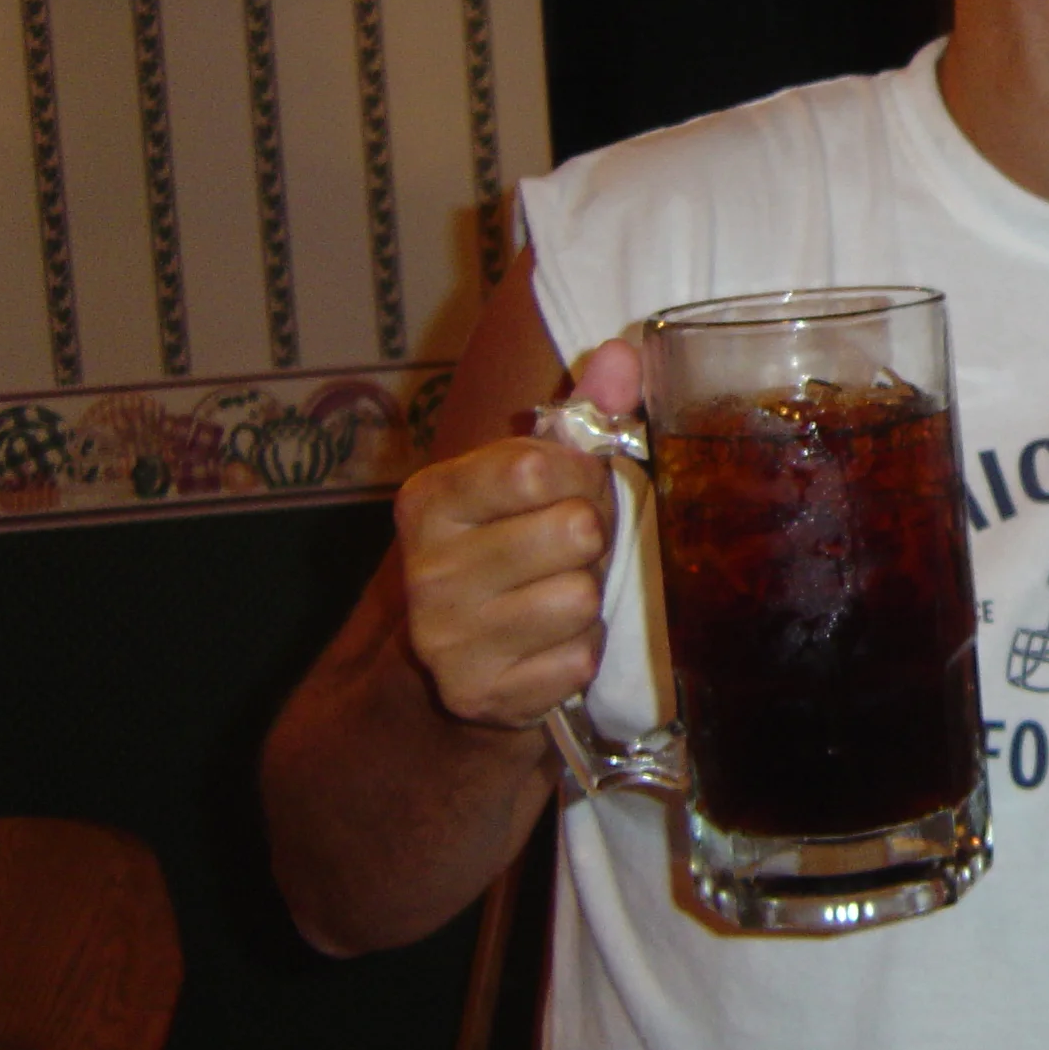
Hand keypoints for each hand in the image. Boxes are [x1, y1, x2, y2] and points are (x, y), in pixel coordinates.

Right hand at [394, 341, 640, 729]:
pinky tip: (550, 645)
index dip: (580, 476)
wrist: (462, 660)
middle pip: (573, 532)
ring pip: (580, 599)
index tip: (570, 488)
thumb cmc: (514, 544)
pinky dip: (579, 653)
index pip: (536, 467)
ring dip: (588, 600)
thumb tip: (622, 354)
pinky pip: (578, 660)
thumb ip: (581, 414)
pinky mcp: (482, 696)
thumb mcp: (537, 474)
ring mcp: (448, 640)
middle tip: (567, 552)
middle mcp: (426, 571)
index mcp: (431, 499)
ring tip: (557, 595)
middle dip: (589, 540)